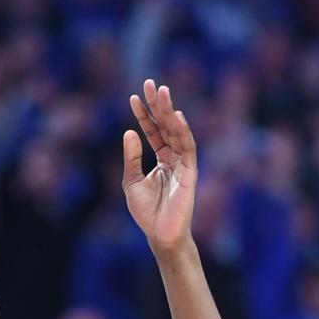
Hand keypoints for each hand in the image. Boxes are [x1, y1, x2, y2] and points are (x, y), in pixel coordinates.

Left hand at [123, 79, 197, 248]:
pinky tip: (176, 117)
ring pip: (178, 132)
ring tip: (162, 92)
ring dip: (170, 111)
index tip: (133, 97)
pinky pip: (188, 149)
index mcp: (162, 159)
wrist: (159, 234)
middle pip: (166, 126)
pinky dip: (183, 132)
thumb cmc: (147, 212)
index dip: (144, 115)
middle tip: (150, 84)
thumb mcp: (132, 181)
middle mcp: (174, 158)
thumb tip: (129, 132)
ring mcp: (183, 164)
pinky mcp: (190, 173)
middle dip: (158, 105)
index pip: (153, 131)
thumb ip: (132, 158)